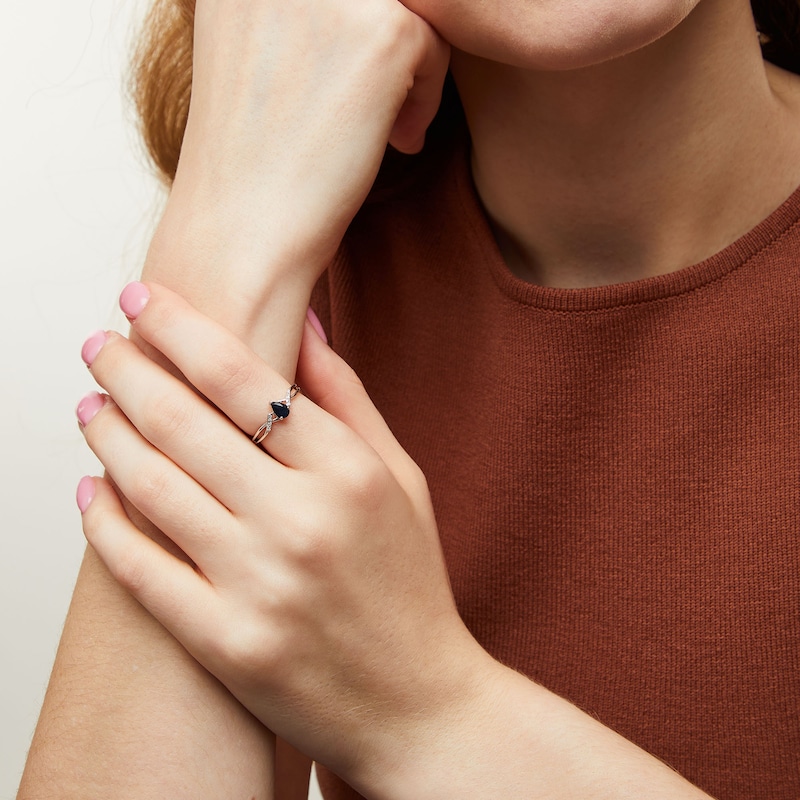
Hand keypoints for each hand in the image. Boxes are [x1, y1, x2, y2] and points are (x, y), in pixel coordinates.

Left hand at [76, 283, 491, 792]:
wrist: (417, 705)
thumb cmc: (410, 584)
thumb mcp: (402, 480)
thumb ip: (349, 400)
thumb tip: (303, 324)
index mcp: (350, 474)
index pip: (246, 379)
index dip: (181, 329)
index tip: (142, 297)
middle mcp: (302, 523)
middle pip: (185, 422)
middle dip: (127, 369)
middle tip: (98, 342)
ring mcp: (258, 586)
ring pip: (152, 486)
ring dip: (106, 434)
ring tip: (89, 405)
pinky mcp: (223, 643)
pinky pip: (139, 569)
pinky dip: (103, 522)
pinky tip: (90, 489)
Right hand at [148, 0, 449, 300]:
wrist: (244, 230)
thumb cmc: (251, 165)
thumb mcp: (254, 62)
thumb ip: (296, 20)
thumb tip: (357, 22)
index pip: (334, 1)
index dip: (345, 42)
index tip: (332, 89)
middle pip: (374, 5)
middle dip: (377, 49)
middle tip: (363, 110)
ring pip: (408, 15)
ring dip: (405, 70)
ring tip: (382, 130)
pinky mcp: (383, 29)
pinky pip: (434, 47)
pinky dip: (426, 99)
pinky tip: (396, 143)